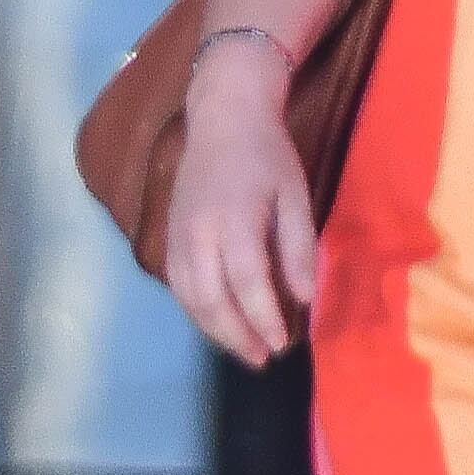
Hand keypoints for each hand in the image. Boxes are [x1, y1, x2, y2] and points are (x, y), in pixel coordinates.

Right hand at [163, 36, 316, 369]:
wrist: (222, 116)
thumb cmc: (268, 155)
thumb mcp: (295, 195)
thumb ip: (298, 248)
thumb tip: (303, 298)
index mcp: (235, 219)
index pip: (247, 283)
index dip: (264, 318)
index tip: (282, 343)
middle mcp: (199, 231)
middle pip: (212, 298)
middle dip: (237, 335)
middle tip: (263, 358)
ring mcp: (178, 233)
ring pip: (189, 297)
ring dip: (215, 329)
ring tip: (243, 349)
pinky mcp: (169, 234)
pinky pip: (178, 284)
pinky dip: (196, 310)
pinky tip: (218, 322)